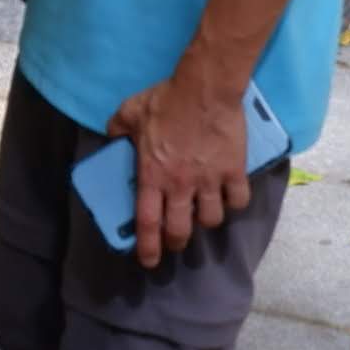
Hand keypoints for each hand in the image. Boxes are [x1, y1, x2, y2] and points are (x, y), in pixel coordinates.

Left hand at [107, 67, 254, 269]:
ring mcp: (210, 181)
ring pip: (211, 220)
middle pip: (180, 230)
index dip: (148, 248)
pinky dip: (234, 202)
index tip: (149, 260)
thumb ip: (118, 127)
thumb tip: (111, 135)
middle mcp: (180, 185)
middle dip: (177, 242)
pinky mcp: (234, 171)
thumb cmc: (167, 100)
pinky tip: (229, 196)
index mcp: (153, 175)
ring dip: (206, 220)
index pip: (148, 223)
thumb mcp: (131, 111)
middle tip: (176, 240)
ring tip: (203, 212)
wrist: (205, 88)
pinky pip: (238, 200)